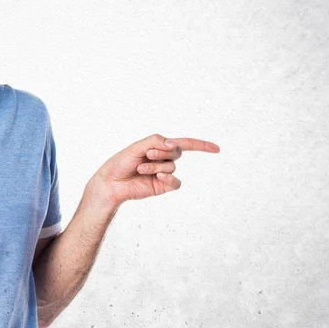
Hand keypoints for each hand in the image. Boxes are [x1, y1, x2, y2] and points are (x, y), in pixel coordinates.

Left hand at [91, 133, 219, 207]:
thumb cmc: (122, 162)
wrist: (112, 182)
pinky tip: (157, 177)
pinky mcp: (162, 186)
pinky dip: (168, 178)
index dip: (201, 145)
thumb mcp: (138, 146)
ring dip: (156, 166)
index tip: (217, 149)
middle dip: (161, 151)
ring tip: (140, 169)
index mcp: (159, 147)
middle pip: (177, 152)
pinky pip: (175, 182)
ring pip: (172, 166)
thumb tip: (174, 144)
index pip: (185, 144)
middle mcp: (164, 160)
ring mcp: (164, 174)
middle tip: (146, 155)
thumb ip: (157, 141)